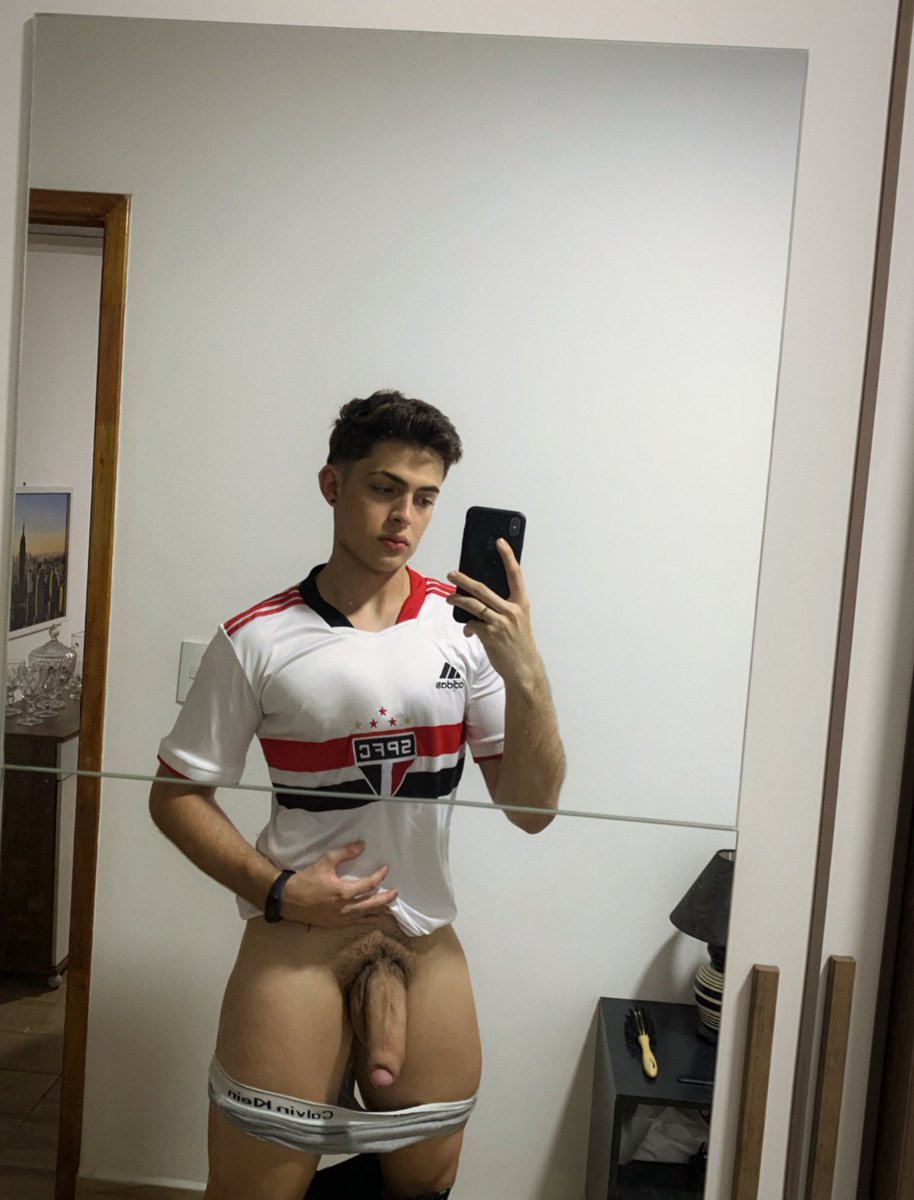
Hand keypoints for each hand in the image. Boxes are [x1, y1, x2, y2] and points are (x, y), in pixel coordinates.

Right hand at [279, 841, 396, 926]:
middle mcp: (345, 908)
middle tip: (396, 893)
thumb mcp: (325, 861)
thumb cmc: (307, 879)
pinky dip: (367, 921)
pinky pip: (356, 924)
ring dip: (379, 910)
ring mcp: (340, 918)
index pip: (369, 885)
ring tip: (390, 907)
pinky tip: (375, 919)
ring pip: (366, 915)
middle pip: (372, 904)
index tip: (386, 869)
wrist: (289, 899)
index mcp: (343, 891)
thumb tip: (362, 845)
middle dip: (386, 898)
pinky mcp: (335, 924)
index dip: (380, 876)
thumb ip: (345, 853)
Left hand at [446, 539, 543, 689]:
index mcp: (521, 604)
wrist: (523, 669)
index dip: (507, 557)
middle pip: (483, 589)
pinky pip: (472, 624)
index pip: (515, 575)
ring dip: (457, 599)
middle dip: (464, 580)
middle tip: (452, 573)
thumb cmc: (519, 644)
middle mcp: (512, 610)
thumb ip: (502, 610)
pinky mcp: (490, 635)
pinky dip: (468, 626)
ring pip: (473, 605)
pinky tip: (469, 631)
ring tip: (449, 598)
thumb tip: (479, 604)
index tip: (500, 542)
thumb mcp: (518, 622)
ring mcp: (500, 622)